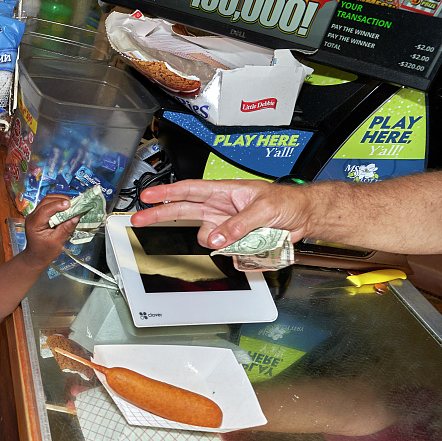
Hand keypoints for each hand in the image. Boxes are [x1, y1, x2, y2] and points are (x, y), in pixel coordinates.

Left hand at [22, 194, 78, 265]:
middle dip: (60, 200)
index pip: (45, 209)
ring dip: (60, 200)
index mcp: (34, 224)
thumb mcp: (57, 242)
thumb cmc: (45, 252)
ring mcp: (35, 215)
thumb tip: (76, 216)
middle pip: (46, 201)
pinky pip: (48, 205)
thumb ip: (66, 229)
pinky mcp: (39, 215)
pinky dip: (58, 204)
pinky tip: (66, 208)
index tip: (70, 204)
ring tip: (72, 205)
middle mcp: (32, 216)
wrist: (36, 257)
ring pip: (47, 201)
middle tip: (74, 204)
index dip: (57, 205)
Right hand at [131, 179, 316, 248]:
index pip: (189, 191)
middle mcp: (220, 206)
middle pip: (182, 210)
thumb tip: (216, 239)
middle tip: (139, 219)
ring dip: (216, 241)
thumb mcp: (264, 209)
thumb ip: (238, 224)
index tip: (147, 197)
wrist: (302, 216)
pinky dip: (230, 249)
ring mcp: (224, 223)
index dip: (166, 193)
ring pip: (205, 236)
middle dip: (159, 214)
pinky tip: (247, 242)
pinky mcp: (232, 238)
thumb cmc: (286, 202)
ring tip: (242, 236)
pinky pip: (221, 248)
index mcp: (224, 191)